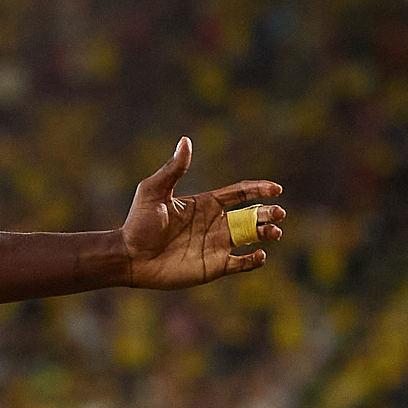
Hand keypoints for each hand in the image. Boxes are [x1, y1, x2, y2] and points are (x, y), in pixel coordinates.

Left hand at [121, 138, 284, 288]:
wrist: (128, 257)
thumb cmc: (138, 223)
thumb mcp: (154, 191)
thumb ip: (173, 169)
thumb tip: (186, 141)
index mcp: (206, 204)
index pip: (240, 193)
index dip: (259, 189)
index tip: (275, 189)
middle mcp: (215, 223)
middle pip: (253, 215)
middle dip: (270, 213)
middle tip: (279, 213)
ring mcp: (216, 245)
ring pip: (253, 237)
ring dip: (268, 233)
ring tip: (275, 232)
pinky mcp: (214, 266)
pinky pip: (242, 263)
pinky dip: (255, 260)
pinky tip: (259, 255)